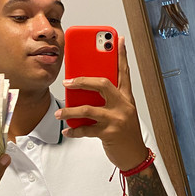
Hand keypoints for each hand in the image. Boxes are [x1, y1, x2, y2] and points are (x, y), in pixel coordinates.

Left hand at [56, 36, 147, 170]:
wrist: (134, 156)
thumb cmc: (125, 133)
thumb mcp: (121, 112)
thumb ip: (109, 100)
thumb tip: (85, 90)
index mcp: (126, 98)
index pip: (124, 72)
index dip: (121, 55)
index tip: (119, 39)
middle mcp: (123, 105)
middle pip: (102, 84)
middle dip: (82, 81)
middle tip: (67, 81)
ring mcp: (117, 119)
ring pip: (88, 109)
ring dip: (70, 111)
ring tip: (60, 113)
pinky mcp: (109, 133)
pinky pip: (86, 130)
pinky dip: (74, 131)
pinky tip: (67, 131)